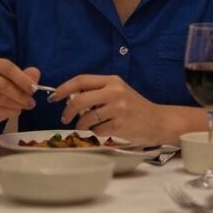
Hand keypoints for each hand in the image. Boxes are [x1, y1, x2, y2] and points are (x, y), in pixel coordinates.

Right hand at [0, 57, 39, 125]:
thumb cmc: (3, 88)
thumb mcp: (17, 80)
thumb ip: (27, 76)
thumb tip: (35, 73)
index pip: (8, 67)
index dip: (22, 78)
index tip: (34, 88)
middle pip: (3, 84)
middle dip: (20, 95)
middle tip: (31, 102)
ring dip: (16, 105)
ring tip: (24, 107)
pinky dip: (7, 112)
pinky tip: (14, 111)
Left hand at [52, 74, 166, 145]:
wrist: (157, 121)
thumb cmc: (134, 107)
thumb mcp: (117, 91)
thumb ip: (97, 91)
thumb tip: (69, 96)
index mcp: (112, 80)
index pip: (81, 80)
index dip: (64, 88)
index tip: (54, 97)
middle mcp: (115, 92)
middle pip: (80, 99)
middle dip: (68, 110)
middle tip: (64, 118)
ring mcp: (118, 108)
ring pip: (87, 117)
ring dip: (81, 124)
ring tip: (85, 126)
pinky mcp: (120, 125)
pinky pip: (97, 130)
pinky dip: (95, 132)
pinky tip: (102, 130)